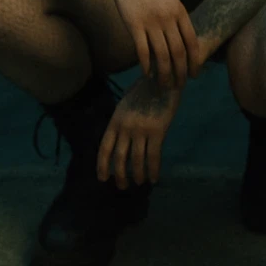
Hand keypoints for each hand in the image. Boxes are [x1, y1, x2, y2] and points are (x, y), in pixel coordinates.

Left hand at [97, 74, 180, 188]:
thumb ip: (122, 122)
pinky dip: (153, 169)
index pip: (104, 148)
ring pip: (136, 159)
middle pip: (119, 157)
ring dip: (137, 174)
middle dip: (120, 174)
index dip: (102, 165)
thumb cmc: (145, 90)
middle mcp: (125, 128)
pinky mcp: (158, 131)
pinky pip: (154, 155)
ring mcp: (141, 130)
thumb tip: (121, 140)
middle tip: (122, 186)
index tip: (103, 178)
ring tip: (138, 183)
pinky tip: (154, 178)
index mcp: (115, 121)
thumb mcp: (125, 105)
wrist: (162, 79)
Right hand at [103, 0, 201, 87]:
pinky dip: (146, 65)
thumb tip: (179, 32)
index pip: (192, 42)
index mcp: (180, 11)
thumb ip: (175, 14)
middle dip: (181, 72)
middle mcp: (168, 18)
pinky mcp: (133, 24)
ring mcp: (151, 21)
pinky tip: (146, 74)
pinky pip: (142, 50)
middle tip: (179, 86)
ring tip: (163, 85)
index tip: (194, 74)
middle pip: (179, 52)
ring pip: (162, 55)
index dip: (195, 61)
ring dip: (164, 74)